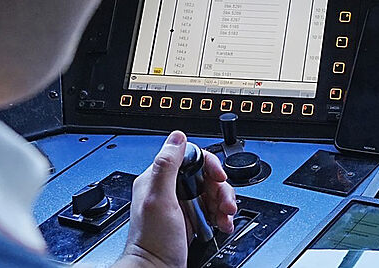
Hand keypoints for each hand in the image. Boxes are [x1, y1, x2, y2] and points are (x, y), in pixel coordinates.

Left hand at [114, 131, 236, 267]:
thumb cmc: (152, 243)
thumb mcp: (159, 199)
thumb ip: (166, 165)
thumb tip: (177, 137)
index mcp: (157, 179)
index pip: (191, 156)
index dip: (209, 164)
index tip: (218, 178)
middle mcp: (169, 189)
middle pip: (206, 174)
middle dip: (220, 188)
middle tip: (224, 203)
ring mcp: (181, 204)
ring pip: (212, 191)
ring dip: (224, 202)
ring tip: (225, 216)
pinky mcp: (191, 219)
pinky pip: (212, 208)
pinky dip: (222, 215)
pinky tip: (222, 223)